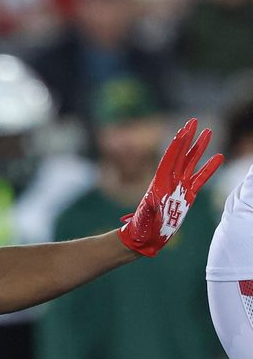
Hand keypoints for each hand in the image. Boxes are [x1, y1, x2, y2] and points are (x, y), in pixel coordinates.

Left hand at [118, 118, 222, 256]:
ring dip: (199, 148)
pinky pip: (201, 179)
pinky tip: (218, 157)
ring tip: (208, 131)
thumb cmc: (140, 229)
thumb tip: (150, 202)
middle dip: (187, 138)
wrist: (143, 238)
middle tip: (194, 120)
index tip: (182, 129)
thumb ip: (148, 210)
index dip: (176, 144)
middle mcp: (169, 181)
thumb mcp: (143, 219)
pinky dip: (209, 168)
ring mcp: (179, 187)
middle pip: (180, 155)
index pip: (169, 159)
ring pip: (191, 163)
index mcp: (158, 183)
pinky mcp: (187, 196)